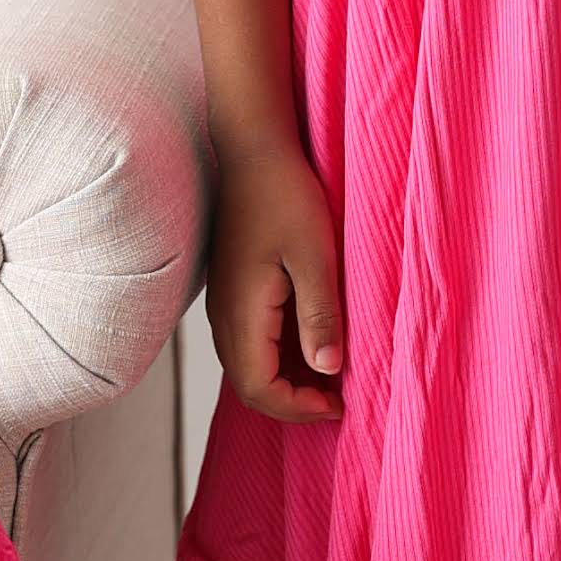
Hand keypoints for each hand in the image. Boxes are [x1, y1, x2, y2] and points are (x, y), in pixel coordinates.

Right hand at [208, 131, 345, 422]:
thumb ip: (320, 315)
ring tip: (327, 377)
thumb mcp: (314, 256)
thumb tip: (327, 369)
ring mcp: (222, 304)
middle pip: (248, 386)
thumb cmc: (285, 195)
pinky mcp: (229, 290)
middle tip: (336, 399)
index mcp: (242, 313)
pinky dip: (276, 358)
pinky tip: (307, 343)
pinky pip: (247, 343)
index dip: (298, 409)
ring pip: (246, 366)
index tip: (338, 403)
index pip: (259, 389)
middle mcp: (223, 316)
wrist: (251, 151)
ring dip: (284, 382)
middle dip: (291, 403)